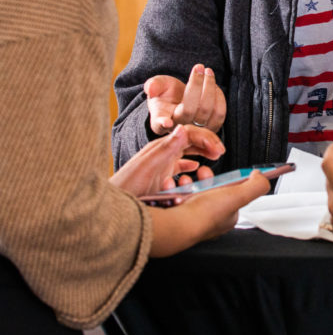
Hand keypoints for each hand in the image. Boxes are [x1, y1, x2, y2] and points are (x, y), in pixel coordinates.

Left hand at [110, 124, 225, 196]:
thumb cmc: (125, 188)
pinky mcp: (158, 176)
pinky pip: (178, 167)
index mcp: (160, 148)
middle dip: (207, 143)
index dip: (206, 139)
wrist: (109, 206)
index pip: (189, 134)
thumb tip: (183, 128)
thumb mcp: (147, 167)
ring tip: (212, 158)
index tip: (219, 150)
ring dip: (200, 153)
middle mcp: (161, 153)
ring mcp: (160, 164)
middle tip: (221, 152)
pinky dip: (190, 166)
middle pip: (189, 141)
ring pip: (186, 153)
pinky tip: (194, 169)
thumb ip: (165, 148)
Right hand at [145, 64, 225, 135]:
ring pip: (208, 111)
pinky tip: (213, 85)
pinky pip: (219, 114)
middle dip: (196, 85)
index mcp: (160, 121)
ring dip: (210, 88)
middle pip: (190, 110)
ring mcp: (196, 130)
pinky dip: (219, 96)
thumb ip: (153, 85)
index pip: (160, 124)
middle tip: (199, 67)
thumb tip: (150, 88)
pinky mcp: (211, 128)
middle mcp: (179, 128)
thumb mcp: (157, 86)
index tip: (166, 121)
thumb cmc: (166, 94)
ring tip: (207, 71)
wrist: (180, 101)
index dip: (163, 123)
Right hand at [148, 172, 270, 256]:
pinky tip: (173, 187)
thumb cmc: (205, 215)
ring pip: (191, 193)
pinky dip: (173, 189)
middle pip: (211, 191)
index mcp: (227, 217)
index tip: (221, 174)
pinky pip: (175, 197)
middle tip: (201, 174)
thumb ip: (255, 185)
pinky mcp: (176, 215)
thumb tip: (261, 177)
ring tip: (185, 181)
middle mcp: (210, 219)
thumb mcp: (239, 195)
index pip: (232, 195)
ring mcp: (192, 218)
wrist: (176, 224)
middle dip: (204, 179)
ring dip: (188, 183)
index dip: (227, 181)